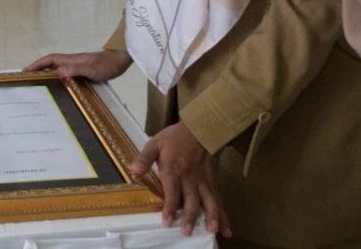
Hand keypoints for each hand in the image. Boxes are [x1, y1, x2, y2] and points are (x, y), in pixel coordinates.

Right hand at [23, 49, 132, 81]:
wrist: (121, 60)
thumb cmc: (107, 65)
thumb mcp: (91, 69)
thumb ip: (75, 69)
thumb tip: (57, 72)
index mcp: (71, 59)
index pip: (49, 60)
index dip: (36, 64)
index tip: (25, 71)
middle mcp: (71, 61)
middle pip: (50, 64)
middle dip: (38, 69)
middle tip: (28, 80)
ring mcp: (77, 65)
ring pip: (58, 68)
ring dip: (47, 74)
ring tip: (40, 85)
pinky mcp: (83, 70)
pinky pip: (66, 73)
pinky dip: (59, 78)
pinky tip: (60, 87)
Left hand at [130, 123, 230, 239]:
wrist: (201, 129)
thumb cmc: (175, 138)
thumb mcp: (155, 143)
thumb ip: (144, 158)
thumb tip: (133, 170)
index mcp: (174, 170)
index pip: (172, 191)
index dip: (169, 206)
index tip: (167, 221)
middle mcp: (190, 178)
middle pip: (191, 199)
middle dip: (189, 216)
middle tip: (187, 232)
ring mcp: (204, 182)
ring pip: (209, 201)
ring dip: (211, 216)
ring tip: (213, 231)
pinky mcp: (213, 183)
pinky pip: (219, 200)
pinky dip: (224, 215)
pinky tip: (226, 229)